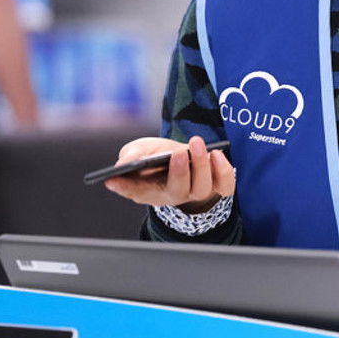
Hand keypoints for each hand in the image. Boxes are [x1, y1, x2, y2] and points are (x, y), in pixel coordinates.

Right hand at [104, 135, 235, 209]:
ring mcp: (195, 192)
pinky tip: (216, 153)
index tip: (114, 179)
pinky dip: (223, 171)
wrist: (182, 157)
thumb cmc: (156, 155)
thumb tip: (125, 163)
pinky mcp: (216, 186)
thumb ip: (131, 155)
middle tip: (177, 153)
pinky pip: (224, 186)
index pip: (135, 192)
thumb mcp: (139, 149)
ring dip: (201, 165)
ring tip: (195, 143)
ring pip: (201, 188)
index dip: (125, 187)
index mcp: (147, 189)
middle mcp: (172, 194)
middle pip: (177, 191)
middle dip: (179, 172)